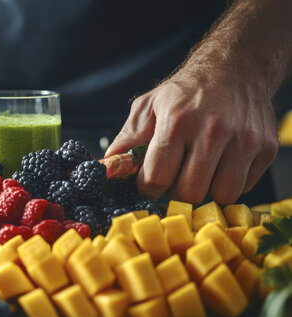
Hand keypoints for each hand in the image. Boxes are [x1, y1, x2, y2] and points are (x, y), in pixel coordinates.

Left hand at [105, 71, 278, 204]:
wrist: (234, 68)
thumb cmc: (184, 92)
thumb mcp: (147, 107)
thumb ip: (126, 140)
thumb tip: (105, 170)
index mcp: (177, 121)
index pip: (156, 178)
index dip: (148, 188)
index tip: (148, 183)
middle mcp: (213, 131)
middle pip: (189, 192)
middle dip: (176, 192)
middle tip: (174, 178)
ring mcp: (244, 140)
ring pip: (221, 195)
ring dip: (205, 190)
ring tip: (198, 170)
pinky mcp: (265, 148)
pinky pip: (244, 187)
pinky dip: (229, 182)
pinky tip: (221, 162)